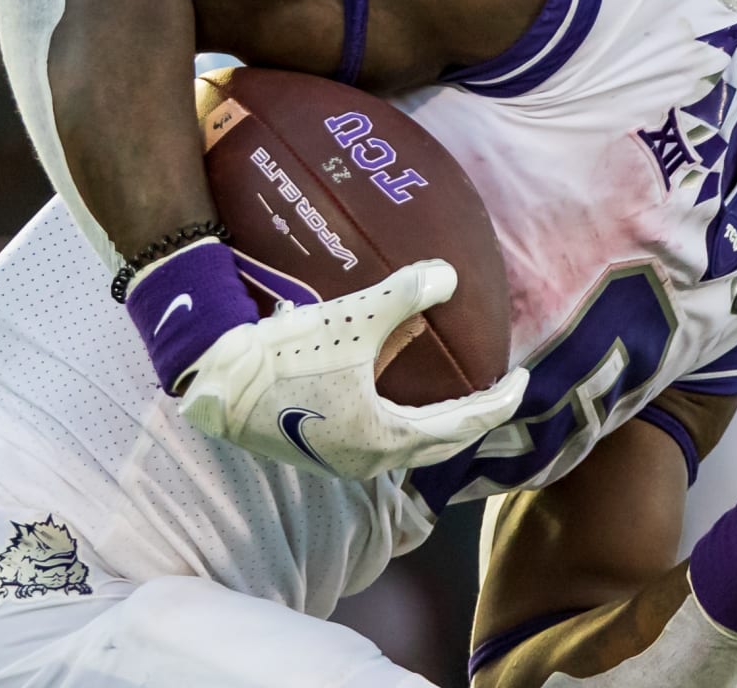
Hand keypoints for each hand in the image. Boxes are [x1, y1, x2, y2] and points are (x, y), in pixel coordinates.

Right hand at [178, 259, 529, 479]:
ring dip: (434, 423)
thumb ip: (404, 296)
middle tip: (496, 391)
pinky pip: (377, 438)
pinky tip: (395, 393)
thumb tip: (449, 275)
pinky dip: (401, 420)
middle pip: (437, 446)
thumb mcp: (352, 320)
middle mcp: (366, 461)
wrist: (214, 380)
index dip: (497, 404)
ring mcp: (338, 459)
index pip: (460, 427)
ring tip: (453, 394)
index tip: (522, 382)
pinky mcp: (316, 448)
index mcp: (384, 440)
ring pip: (405, 445)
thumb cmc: (285, 356)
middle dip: (471, 420)